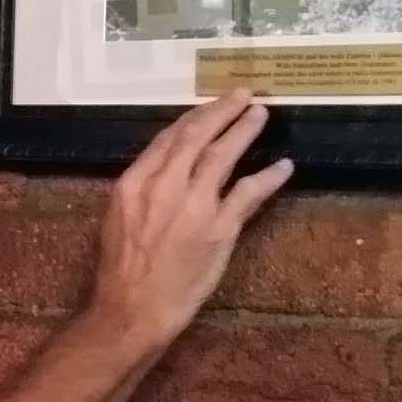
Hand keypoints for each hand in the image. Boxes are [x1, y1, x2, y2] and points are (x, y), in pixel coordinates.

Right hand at [88, 90, 292, 344]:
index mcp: (134, 182)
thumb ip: (143, 189)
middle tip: (242, 94)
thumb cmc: (120, 269)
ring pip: (223, 155)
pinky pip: (249, 194)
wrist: (135, 307)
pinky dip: (269, 177)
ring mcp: (194, 205)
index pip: (168, 138)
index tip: (209, 106)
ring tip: (260, 114)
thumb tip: (167, 169)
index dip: (193, 117)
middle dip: (221, 110)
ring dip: (244, 130)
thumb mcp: (118, 217)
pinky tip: (283, 165)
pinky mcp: (220, 228)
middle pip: (196, 136)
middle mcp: (164, 185)